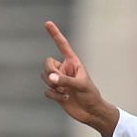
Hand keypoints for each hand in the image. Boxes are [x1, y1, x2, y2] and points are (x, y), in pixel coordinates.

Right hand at [41, 20, 119, 136]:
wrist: (92, 113)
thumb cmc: (91, 96)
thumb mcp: (81, 86)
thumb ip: (65, 80)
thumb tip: (50, 78)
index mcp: (73, 63)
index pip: (63, 45)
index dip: (55, 34)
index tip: (48, 23)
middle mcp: (64, 70)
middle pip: (47, 63)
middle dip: (49, 71)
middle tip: (57, 81)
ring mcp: (59, 81)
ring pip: (45, 77)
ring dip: (52, 85)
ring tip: (65, 92)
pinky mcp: (56, 92)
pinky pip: (46, 90)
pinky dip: (53, 95)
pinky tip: (64, 99)